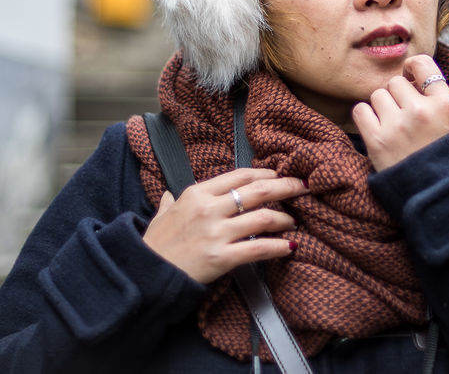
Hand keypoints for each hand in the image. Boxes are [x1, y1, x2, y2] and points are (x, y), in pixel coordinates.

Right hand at [142, 167, 307, 283]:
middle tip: (302, 187)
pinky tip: (290, 246)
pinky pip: (258, 248)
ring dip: (284, 218)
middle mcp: (209, 208)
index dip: (264, 173)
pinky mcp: (222, 257)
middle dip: (285, 186)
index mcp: (196, 193)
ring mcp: (216, 232)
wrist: (145, 275)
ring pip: (263, 217)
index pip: (239, 175)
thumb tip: (167, 196)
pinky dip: (278, 246)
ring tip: (292, 221)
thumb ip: (168, 203)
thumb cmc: (154, 245)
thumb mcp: (160, 216)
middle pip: (257, 190)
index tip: (279, 175)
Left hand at [351, 54, 448, 171]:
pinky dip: (366, 118)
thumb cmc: (440, 155)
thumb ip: (433, 96)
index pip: (422, 64)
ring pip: (377, 95)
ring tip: (392, 126)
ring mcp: (397, 126)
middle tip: (402, 115)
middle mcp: (421, 111)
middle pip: (395, 82)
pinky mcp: (376, 140)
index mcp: (445, 104)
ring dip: (381, 107)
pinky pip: (360, 110)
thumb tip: (407, 72)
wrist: (433, 193)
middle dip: (396, 95)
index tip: (409, 77)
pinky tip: (377, 130)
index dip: (411, 67)